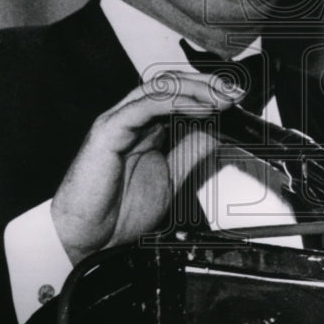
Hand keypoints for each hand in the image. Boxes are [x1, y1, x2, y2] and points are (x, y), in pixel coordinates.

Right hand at [51, 71, 242, 264]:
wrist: (87, 240)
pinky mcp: (108, 130)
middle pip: (171, 83)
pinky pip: (144, 106)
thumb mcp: (171, 178)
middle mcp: (132, 118)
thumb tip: (217, 133)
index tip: (237, 100)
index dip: (209, 92)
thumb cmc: (117, 214)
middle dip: (206, 84)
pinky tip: (199, 108)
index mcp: (145, 128)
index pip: (179, 95)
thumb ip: (191, 152)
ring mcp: (118, 120)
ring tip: (222, 98)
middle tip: (234, 94)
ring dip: (195, 88)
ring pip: (159, 87)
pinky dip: (175, 102)